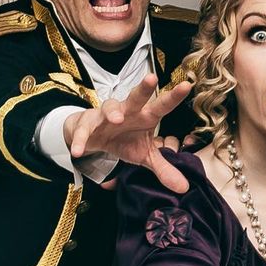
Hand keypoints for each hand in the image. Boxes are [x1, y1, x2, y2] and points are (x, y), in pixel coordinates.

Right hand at [64, 74, 192, 193]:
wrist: (93, 137)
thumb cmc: (124, 140)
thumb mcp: (144, 156)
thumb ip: (163, 169)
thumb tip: (184, 188)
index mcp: (145, 116)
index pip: (162, 106)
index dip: (173, 97)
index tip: (187, 86)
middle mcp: (127, 111)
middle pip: (136, 97)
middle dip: (143, 88)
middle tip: (152, 78)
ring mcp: (105, 115)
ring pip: (109, 108)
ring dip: (112, 112)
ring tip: (117, 119)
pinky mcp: (87, 124)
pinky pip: (83, 131)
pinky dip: (80, 139)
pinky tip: (78, 151)